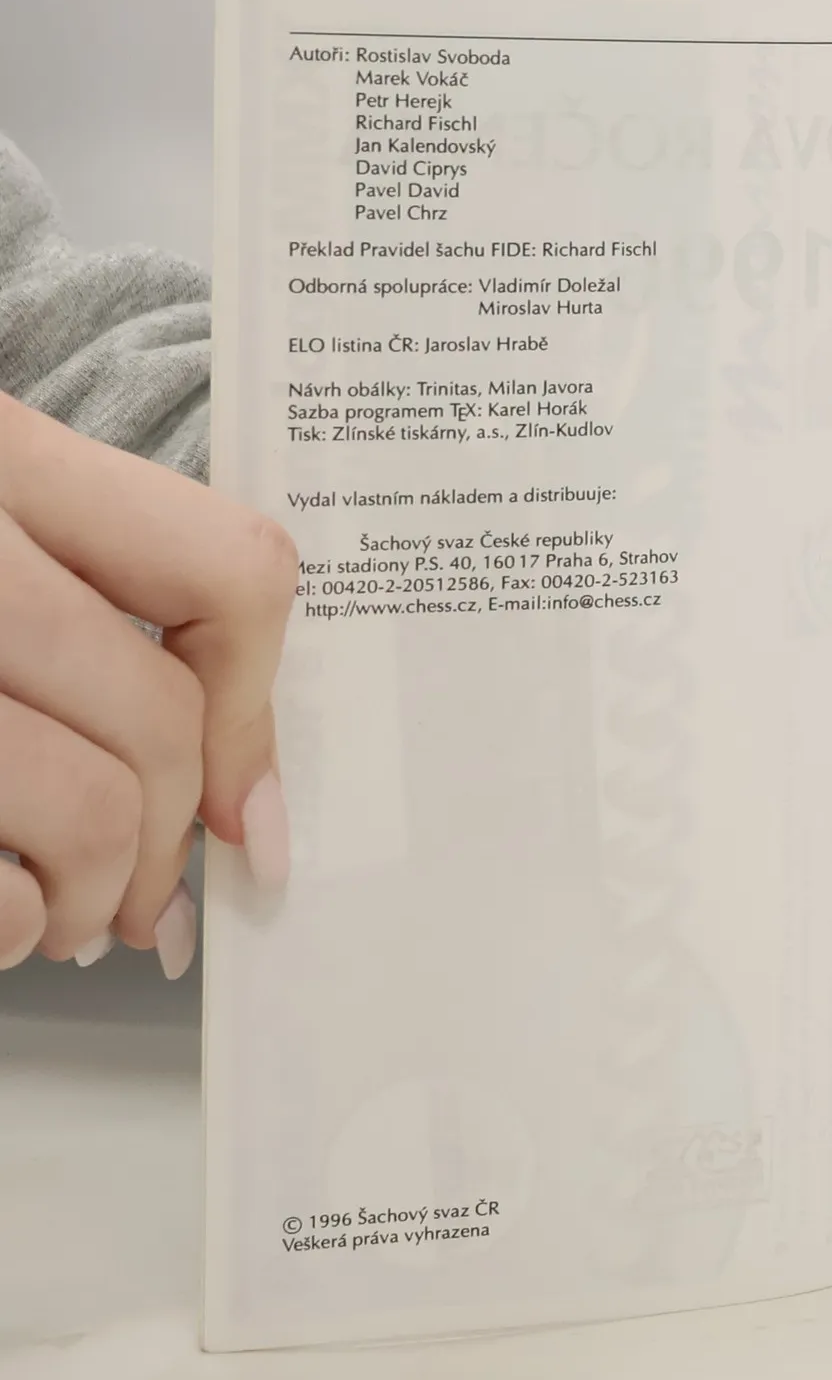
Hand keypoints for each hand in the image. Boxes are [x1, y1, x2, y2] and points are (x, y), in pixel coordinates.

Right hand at [0, 395, 296, 974]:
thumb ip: (94, 611)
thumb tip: (243, 796)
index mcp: (3, 453)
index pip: (232, 571)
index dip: (257, 713)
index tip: (252, 815)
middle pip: (159, 718)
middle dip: (164, 841)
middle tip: (138, 902)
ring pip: (83, 806)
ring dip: (88, 897)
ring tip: (56, 913)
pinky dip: (6, 926)